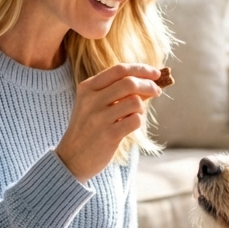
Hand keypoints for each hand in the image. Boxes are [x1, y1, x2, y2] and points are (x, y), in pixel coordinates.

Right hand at [56, 64, 162, 183]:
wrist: (72, 158)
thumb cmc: (89, 129)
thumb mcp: (95, 105)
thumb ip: (117, 91)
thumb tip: (150, 81)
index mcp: (88, 88)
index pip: (119, 70)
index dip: (141, 69)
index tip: (155, 73)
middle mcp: (92, 100)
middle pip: (129, 82)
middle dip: (149, 85)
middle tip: (156, 91)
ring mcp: (99, 118)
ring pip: (135, 102)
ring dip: (141, 107)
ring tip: (134, 115)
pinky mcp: (109, 135)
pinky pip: (135, 120)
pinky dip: (138, 121)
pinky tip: (130, 126)